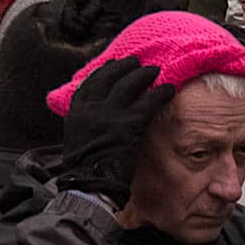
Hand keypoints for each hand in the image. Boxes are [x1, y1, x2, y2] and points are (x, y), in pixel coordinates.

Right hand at [57, 58, 174, 208]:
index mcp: (76, 112)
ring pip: (127, 85)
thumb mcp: (77, 139)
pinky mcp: (127, 124)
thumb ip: (86, 123)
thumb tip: (97, 115)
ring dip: (142, 75)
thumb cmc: (86, 168)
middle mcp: (91, 109)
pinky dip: (158, 94)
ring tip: (153, 70)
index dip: (103, 72)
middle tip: (135, 62)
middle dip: (123, 68)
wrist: (90, 183)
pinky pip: (146, 103)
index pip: (90, 84)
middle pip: (108, 79)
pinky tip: (168, 89)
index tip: (112, 64)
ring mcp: (108, 115)